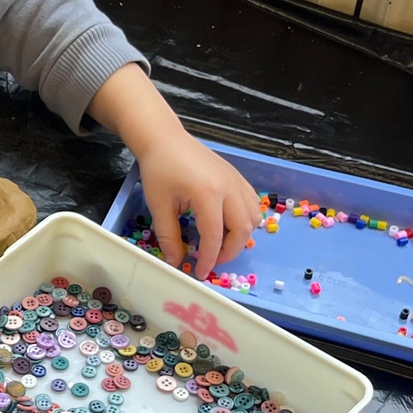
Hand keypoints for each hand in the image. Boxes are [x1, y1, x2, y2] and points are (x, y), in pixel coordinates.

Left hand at [136, 133, 260, 280]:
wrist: (165, 139)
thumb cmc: (159, 170)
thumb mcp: (159, 206)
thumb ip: (169, 236)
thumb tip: (176, 262)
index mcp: (208, 194)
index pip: (214, 236)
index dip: (209, 259)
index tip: (200, 272)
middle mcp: (229, 188)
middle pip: (242, 230)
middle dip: (229, 252)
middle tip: (212, 261)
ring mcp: (237, 181)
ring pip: (253, 217)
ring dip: (241, 236)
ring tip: (220, 245)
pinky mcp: (238, 177)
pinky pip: (253, 203)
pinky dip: (246, 220)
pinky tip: (228, 225)